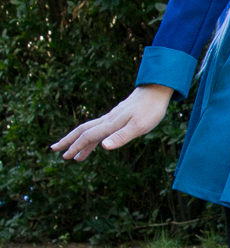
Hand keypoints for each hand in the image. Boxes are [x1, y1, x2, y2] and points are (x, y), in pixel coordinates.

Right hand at [51, 84, 171, 161]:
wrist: (156, 90)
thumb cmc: (150, 110)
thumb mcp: (139, 126)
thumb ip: (121, 137)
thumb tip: (103, 147)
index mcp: (110, 124)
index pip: (88, 136)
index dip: (76, 147)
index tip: (65, 156)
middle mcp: (107, 120)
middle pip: (82, 130)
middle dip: (68, 141)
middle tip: (54, 149)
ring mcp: (111, 117)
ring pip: (90, 129)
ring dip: (80, 141)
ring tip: (74, 155)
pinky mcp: (117, 116)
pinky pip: (99, 128)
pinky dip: (93, 137)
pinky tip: (94, 142)